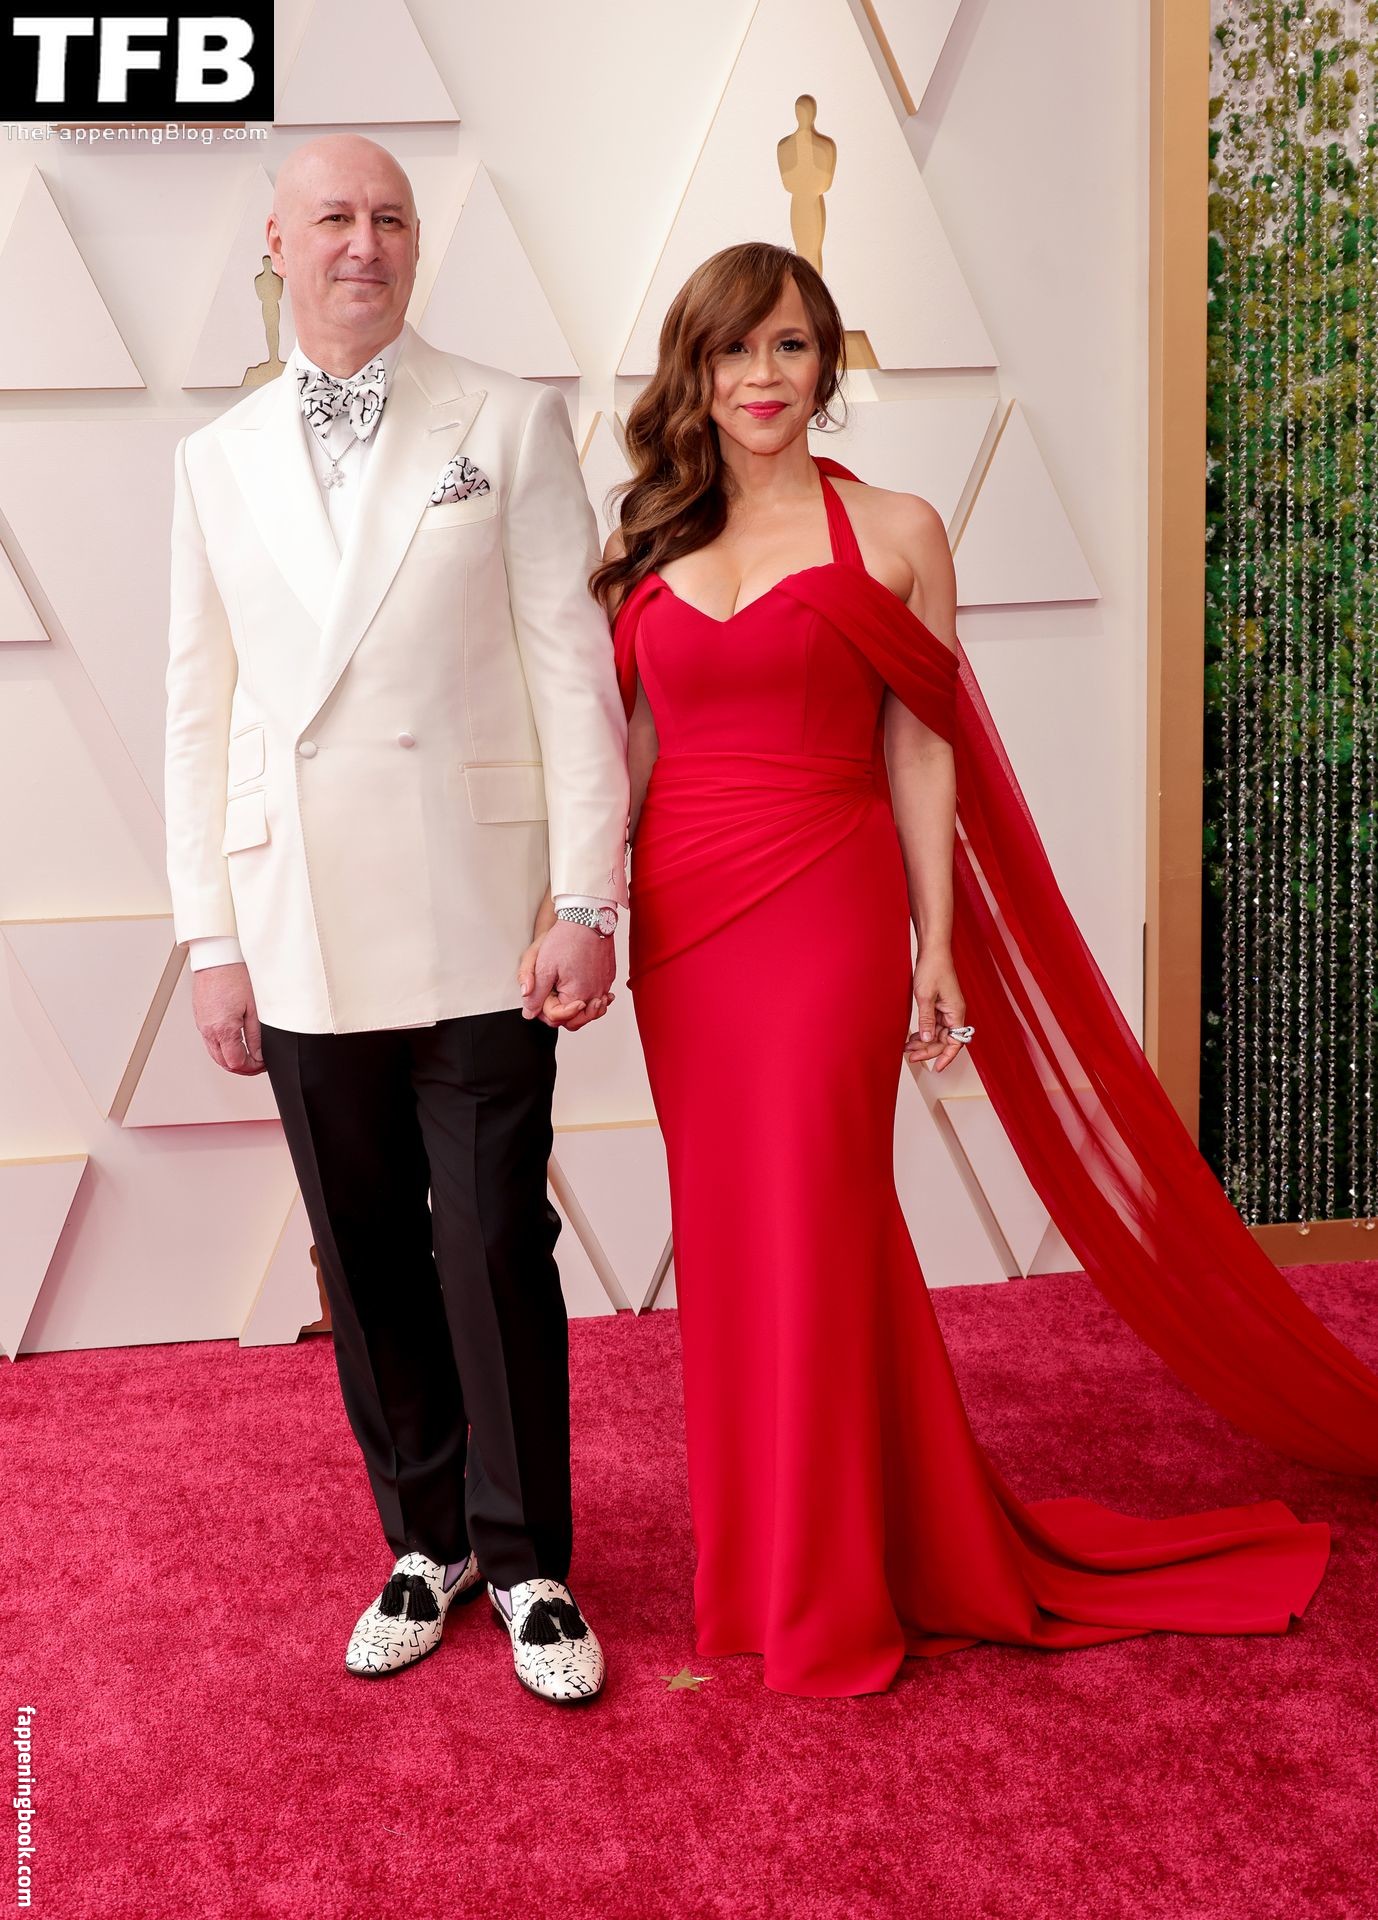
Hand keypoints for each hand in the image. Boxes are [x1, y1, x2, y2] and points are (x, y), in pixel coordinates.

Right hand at [191, 961, 265, 1073]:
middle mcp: (208, 1029)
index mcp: (223, 1029)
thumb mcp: (254, 1009)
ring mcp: (202, 1024)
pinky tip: (234, 1041)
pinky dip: (222, 1046)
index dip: (252, 1068)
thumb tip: (259, 1055)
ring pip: (215, 1053)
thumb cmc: (235, 975)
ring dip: (231, 1058)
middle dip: (242, 1068)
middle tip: (258, 1064)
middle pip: (223, 1063)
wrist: (217, 957)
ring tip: (248, 1054)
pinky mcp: (200, 1017)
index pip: (236, 1063)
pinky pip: (209, 1040)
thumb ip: (256, 1036)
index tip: (263, 1064)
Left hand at [517, 919, 615, 1030]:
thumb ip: (536, 994)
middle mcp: (595, 994)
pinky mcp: (608, 976)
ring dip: (579, 1007)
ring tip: (568, 999)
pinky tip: (582, 987)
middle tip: (552, 1001)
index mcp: (577, 996)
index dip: (545, 1011)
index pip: (559, 1019)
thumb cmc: (566, 939)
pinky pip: (599, 993)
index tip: (542, 995)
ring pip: (590, 1009)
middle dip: (563, 1014)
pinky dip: (591, 995)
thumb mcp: (543, 967)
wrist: (587, 917)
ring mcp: (604, 985)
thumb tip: (529, 1013)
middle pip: (577, 1020)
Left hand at [904, 950, 965, 1074]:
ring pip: (938, 1033)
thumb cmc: (932, 969)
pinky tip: (913, 1036)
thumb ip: (926, 1020)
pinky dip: (924, 1031)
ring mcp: (947, 1009)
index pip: (956, 1042)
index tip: (936, 1068)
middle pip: (944, 1040)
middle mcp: (954, 1012)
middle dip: (928, 1050)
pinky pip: (934, 1024)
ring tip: (907, 1047)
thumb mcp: (925, 996)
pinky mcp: (940, 1004)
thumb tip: (928, 1039)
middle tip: (911, 1056)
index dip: (947, 1057)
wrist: (933, 951)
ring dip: (924, 1041)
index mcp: (956, 1012)